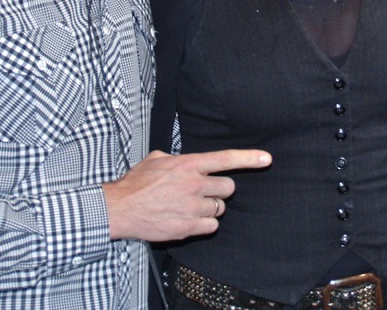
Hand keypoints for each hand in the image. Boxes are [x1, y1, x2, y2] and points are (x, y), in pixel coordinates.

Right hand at [102, 148, 270, 241]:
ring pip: (220, 208)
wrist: (119, 209)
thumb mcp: (157, 159)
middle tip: (203, 192)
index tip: (266, 158)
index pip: (226, 159)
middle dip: (219, 190)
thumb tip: (188, 161)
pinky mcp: (188, 227)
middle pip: (228, 188)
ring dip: (210, 208)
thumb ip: (178, 159)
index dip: (249, 158)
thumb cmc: (135, 184)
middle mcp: (194, 184)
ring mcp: (192, 207)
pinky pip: (212, 227)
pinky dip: (205, 225)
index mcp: (188, 165)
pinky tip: (189, 219)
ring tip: (190, 206)